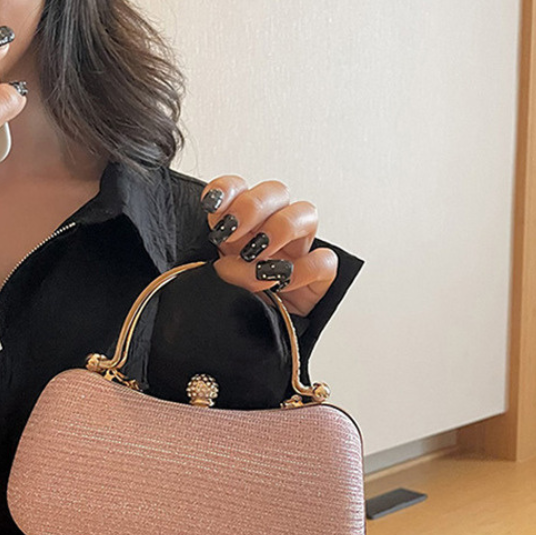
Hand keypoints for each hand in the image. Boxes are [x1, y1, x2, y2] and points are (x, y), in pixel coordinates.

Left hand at [200, 177, 337, 316]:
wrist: (246, 346)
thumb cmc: (231, 309)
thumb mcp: (212, 285)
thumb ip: (214, 268)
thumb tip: (226, 266)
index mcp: (240, 225)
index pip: (238, 188)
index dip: (227, 189)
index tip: (213, 208)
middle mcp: (270, 230)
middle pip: (276, 191)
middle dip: (253, 206)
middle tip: (233, 233)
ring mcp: (297, 250)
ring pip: (306, 213)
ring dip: (281, 228)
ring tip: (258, 257)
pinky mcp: (318, 276)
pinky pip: (324, 260)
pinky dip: (303, 270)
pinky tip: (281, 284)